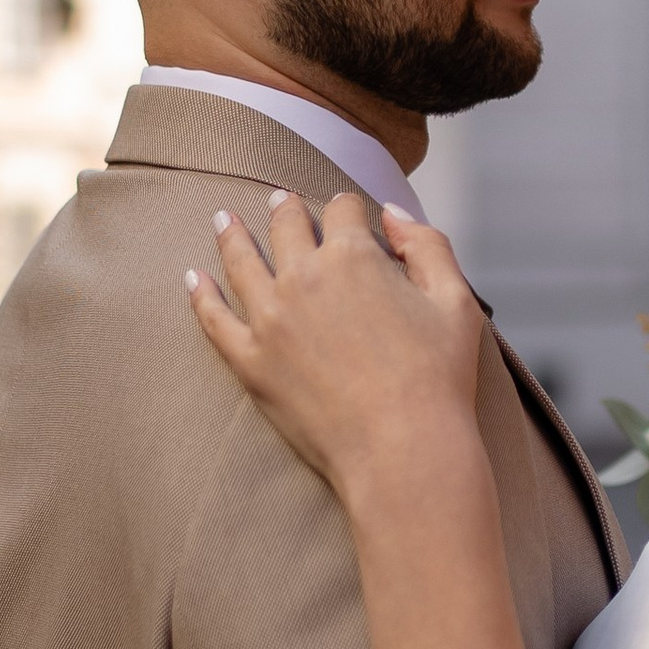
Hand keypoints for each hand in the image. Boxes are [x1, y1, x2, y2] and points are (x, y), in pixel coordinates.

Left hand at [189, 191, 487, 504]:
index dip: (350, 206)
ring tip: (222, 219)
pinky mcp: (249, 360)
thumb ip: (426, 246)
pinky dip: (200, 293)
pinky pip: (213, 317)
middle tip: (279, 199)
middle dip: (286, 208)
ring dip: (231, 234)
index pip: (344, 210)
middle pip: (287, 225)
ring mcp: (270, 318)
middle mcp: (305, 277)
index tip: (349, 211)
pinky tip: (193, 278)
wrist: (402, 449)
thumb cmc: (438, 380)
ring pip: (241, 260)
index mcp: (355, 257)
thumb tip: (393, 215)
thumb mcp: (455, 300)